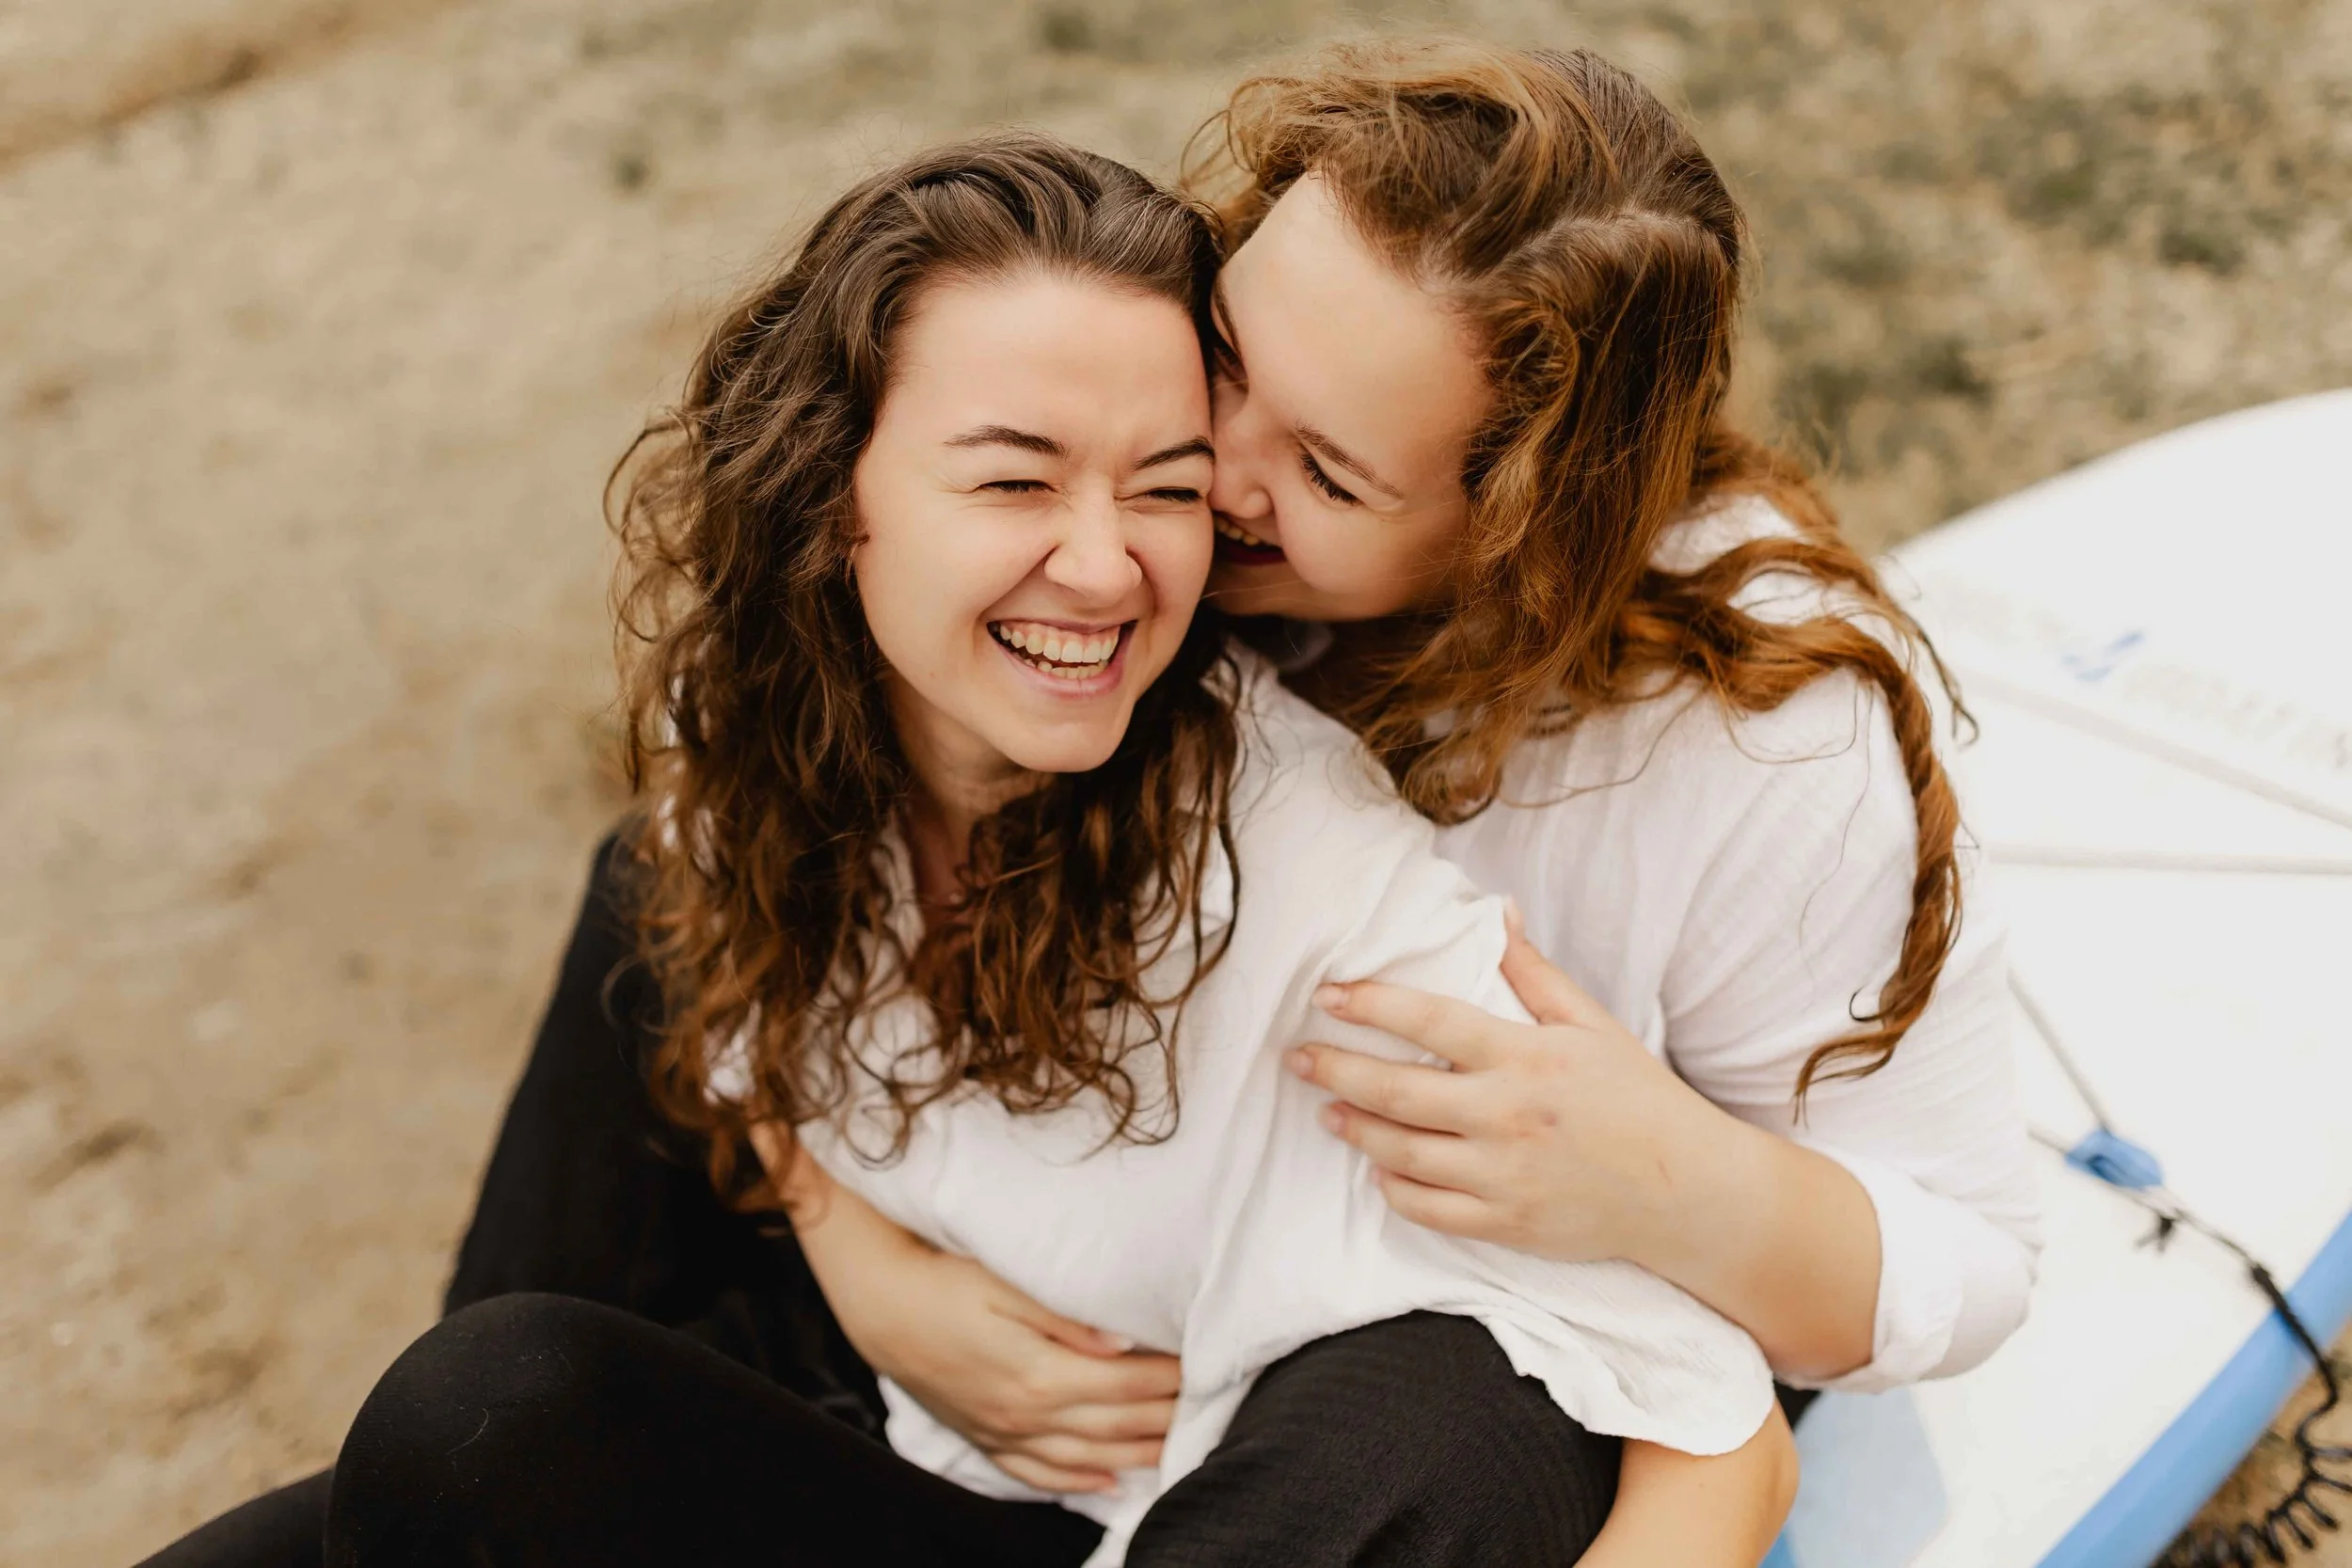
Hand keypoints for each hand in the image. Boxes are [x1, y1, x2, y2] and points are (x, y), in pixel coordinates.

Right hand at [759, 1129, 1180, 1493]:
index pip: (1125, 1386)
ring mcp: (1004, 1433)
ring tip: (1180, 1450)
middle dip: (1168, 1419)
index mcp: (1038, 1376)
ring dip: (1136, 1456)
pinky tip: (1108, 1481)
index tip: (1207, 1366)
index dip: (1171, 1379)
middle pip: (1115, 1427)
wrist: (878, 1307)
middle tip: (1211, 1409)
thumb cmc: (942, 1282)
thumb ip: (1065, 1318)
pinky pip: (1040, 1472)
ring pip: (1086, 1459)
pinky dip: (1080, 1480)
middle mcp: (1025, 1416)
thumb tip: (1120, 1344)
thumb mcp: (1004, 1286)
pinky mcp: (985, 1437)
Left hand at [1286, 908, 1737, 1266]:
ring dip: (1355, 1128)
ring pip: (1402, 1152)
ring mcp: (1503, 1175)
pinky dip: (1394, 1189)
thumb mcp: (1593, 1024)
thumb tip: (1499, 913)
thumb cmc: (1639, 1099)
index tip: (1326, 995)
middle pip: (1397, 1090)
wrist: (1688, 1192)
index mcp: (1526, 1057)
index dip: (1370, 1006)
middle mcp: (1506, 1116)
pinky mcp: (1506, 1223)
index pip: (1429, 1021)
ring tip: (1328, 1109)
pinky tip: (1379, 1169)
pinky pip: (1428, 1209)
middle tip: (1297, 1056)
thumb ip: (1535, 973)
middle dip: (1337, 1069)